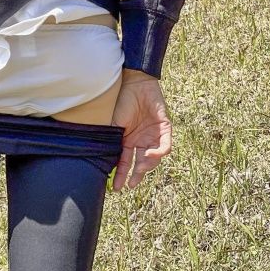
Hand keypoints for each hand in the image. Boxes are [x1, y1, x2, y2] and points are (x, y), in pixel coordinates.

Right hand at [110, 70, 171, 190]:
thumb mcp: (112, 124)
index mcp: (126, 141)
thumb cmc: (120, 101)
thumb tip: (103, 160)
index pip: (124, 162)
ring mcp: (153, 135)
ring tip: (140, 168)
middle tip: (132, 183)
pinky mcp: (164, 127)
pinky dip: (159, 152)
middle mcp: (140, 140)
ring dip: (147, 165)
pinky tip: (150, 153)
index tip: (116, 188)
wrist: (134, 83)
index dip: (120, 175)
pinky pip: (165, 145)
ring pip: (154, 158)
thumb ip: (111, 142)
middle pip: (140, 163)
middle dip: (136, 175)